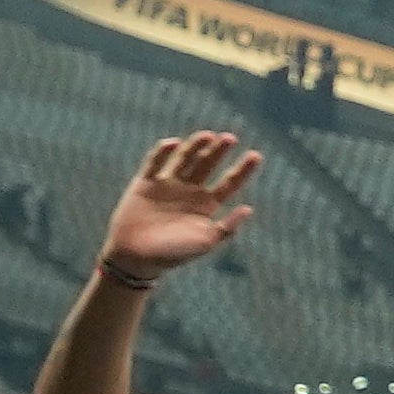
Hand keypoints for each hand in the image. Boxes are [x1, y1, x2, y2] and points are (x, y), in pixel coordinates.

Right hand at [101, 130, 260, 281]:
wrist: (138, 257)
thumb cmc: (175, 254)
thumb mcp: (206, 241)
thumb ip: (227, 227)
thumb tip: (249, 209)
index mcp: (206, 205)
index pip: (229, 183)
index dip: (242, 170)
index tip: (256, 155)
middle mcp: (189, 190)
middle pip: (207, 165)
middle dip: (219, 151)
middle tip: (230, 138)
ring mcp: (168, 184)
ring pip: (184, 158)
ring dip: (195, 146)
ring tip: (208, 136)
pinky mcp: (145, 181)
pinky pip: (155, 162)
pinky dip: (163, 152)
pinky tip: (174, 144)